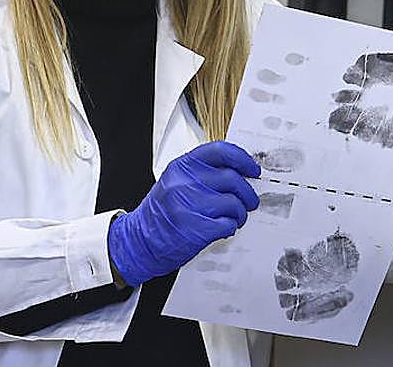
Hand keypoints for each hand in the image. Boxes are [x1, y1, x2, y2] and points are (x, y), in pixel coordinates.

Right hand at [107, 141, 260, 285]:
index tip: (253, 170)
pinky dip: (231, 227)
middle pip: (232, 179)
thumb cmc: (162, 212)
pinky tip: (224, 228)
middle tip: (250, 201)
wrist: (139, 241)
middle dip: (247, 193)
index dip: (243, 159)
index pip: (220, 151)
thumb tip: (238, 170)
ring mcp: (188, 206)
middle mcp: (184, 183)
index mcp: (181, 167)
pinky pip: (227, 224)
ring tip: (236, 218)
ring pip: (233, 203)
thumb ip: (202, 172)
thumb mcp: (176, 182)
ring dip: (240, 213)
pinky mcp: (194, 229)